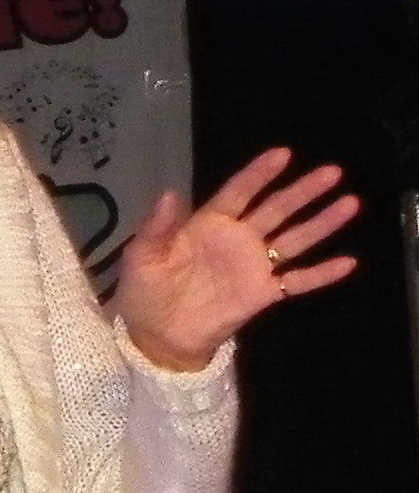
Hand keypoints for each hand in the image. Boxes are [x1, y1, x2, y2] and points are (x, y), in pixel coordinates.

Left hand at [116, 147, 359, 369]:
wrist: (156, 337)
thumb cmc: (145, 291)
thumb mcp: (142, 256)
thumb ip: (157, 226)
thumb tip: (169, 192)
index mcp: (208, 224)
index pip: (239, 192)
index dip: (260, 174)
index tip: (283, 154)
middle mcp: (237, 239)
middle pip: (276, 209)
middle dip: (303, 191)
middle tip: (332, 172)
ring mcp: (253, 266)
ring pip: (293, 240)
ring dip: (321, 223)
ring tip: (350, 202)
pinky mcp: (263, 294)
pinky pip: (297, 282)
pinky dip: (321, 274)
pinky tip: (348, 262)